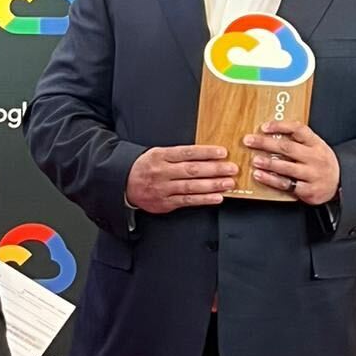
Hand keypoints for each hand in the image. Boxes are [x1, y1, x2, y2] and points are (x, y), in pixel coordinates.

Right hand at [125, 145, 239, 213]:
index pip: (186, 153)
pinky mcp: (164, 203)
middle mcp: (162, 172)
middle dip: (215, 170)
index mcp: (160, 156)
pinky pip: (187, 201)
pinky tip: (216, 197)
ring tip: (229, 183)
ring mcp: (163, 189)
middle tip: (232, 169)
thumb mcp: (157, 154)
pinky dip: (203, 199)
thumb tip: (205, 155)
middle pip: (192, 170)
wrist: (123, 184)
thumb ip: (178, 155)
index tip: (222, 153)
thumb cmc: (145, 167)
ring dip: (213, 185)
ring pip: (191, 187)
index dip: (206, 153)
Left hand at [242, 121, 339, 205]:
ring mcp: (312, 174)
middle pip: (288, 148)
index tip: (264, 127)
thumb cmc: (322, 164)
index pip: (298, 130)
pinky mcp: (308, 190)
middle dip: (266, 143)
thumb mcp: (317, 147)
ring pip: (287, 167)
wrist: (340, 185)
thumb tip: (270, 132)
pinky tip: (260, 176)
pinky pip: (286, 184)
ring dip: (268, 163)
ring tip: (254, 160)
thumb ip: (299, 141)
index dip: (280, 126)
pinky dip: (271, 180)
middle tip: (250, 141)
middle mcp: (315, 158)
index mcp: (316, 144)